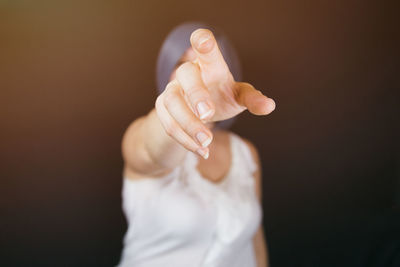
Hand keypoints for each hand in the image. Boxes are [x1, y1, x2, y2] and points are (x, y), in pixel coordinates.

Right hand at [155, 29, 274, 158]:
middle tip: (209, 115)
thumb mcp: (239, 97)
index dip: (203, 42)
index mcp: (210, 65)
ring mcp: (172, 90)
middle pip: (185, 75)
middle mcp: (188, 73)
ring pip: (171, 102)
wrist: (198, 112)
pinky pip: (168, 124)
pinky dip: (185, 140)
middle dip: (196, 94)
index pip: (204, 47)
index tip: (203, 42)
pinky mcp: (163, 108)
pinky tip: (202, 151)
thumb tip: (270, 106)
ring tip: (207, 142)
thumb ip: (252, 100)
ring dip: (188, 123)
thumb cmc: (222, 96)